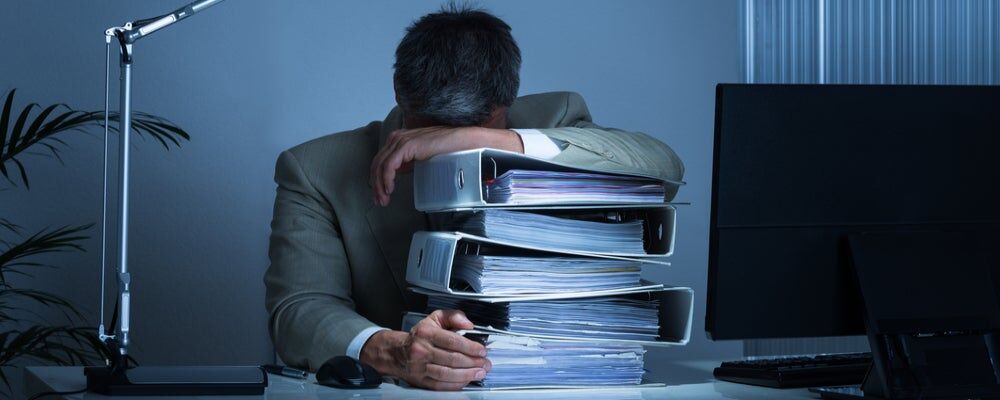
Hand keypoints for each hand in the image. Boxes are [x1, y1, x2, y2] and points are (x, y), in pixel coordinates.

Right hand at [359, 310, 489, 390]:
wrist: (396, 352)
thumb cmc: (420, 335)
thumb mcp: (435, 318)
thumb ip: (454, 317)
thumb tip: (469, 325)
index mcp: (426, 333)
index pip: (452, 341)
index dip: (470, 347)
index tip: (482, 350)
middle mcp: (422, 350)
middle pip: (452, 359)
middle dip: (473, 362)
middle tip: (485, 364)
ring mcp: (420, 367)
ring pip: (447, 374)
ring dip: (467, 375)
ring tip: (480, 373)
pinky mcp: (420, 380)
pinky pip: (440, 385)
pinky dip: (456, 384)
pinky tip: (466, 380)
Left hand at [370, 126, 523, 205]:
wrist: (463, 142)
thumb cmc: (448, 149)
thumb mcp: (423, 157)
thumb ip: (410, 161)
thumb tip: (399, 173)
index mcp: (400, 139)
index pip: (381, 160)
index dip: (377, 179)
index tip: (381, 195)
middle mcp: (398, 138)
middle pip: (377, 164)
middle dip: (376, 185)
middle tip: (380, 201)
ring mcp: (401, 140)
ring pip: (380, 166)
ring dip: (380, 185)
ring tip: (385, 199)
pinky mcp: (407, 146)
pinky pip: (389, 165)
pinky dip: (386, 179)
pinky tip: (390, 189)